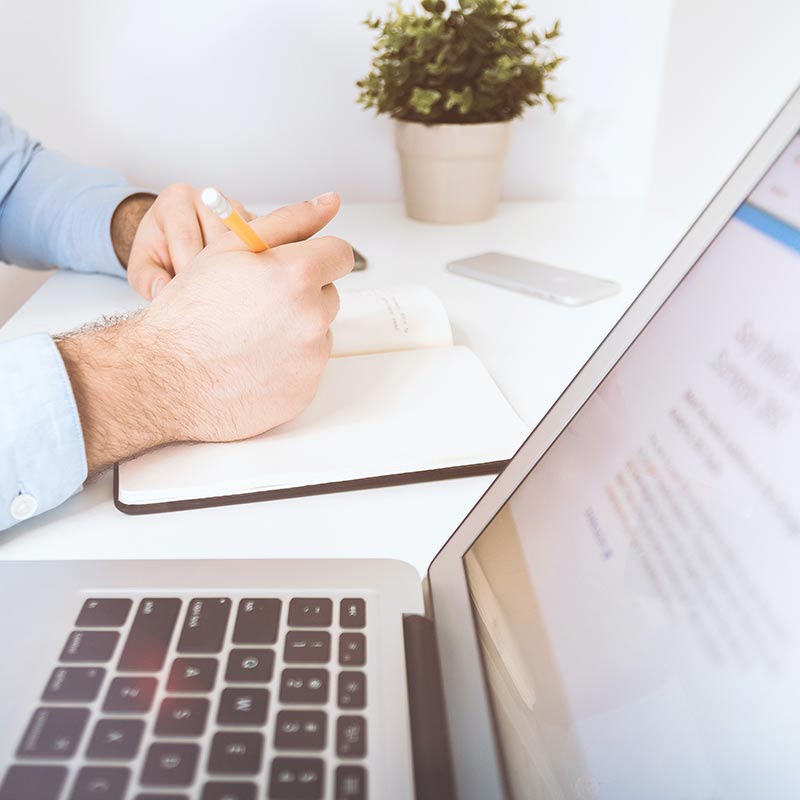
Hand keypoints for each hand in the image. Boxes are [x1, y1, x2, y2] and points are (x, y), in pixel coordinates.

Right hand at [58, 192, 352, 471]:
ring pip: (319, 331)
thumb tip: (329, 202)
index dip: (316, 257)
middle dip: (302, 294)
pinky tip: (253, 362)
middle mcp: (312, 316)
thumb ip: (288, 221)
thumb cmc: (190, 311)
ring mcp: (311, 357)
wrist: (165, 377)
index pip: (340, 254)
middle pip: (329, 294)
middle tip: (257, 304)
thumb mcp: (230, 247)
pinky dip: (289, 363)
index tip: (296, 266)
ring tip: (250, 335)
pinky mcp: (306, 389)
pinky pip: (309, 366)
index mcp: (297, 274)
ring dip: (295, 329)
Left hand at [113, 183, 254, 300]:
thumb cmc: (159, 252)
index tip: (188, 298)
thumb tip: (163, 291)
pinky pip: (262, 245)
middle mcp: (208, 196)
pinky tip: (243, 283)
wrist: (176, 239)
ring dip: (237, 271)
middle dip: (214, 273)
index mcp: (175, 199)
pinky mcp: (256, 221)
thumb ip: (147, 279)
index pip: (187, 237)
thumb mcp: (141, 267)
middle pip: (219, 240)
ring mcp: (236, 207)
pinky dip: (255, 266)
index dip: (188, 272)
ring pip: (244, 244)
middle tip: (209, 300)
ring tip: (226, 292)